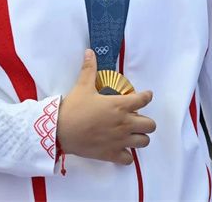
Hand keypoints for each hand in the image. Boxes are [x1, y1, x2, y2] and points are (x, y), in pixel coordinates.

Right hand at [56, 49, 155, 164]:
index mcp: (120, 105)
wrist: (61, 131)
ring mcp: (120, 141)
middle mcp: (124, 123)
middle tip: (136, 117)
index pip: (143, 100)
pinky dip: (127, 154)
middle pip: (150, 125)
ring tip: (131, 132)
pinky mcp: (112, 154)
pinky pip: (129, 159)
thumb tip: (90, 52)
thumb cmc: (74, 107)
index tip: (146, 95)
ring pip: (143, 142)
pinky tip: (120, 147)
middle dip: (146, 120)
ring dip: (139, 136)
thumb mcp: (83, 85)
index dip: (147, 96)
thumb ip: (89, 68)